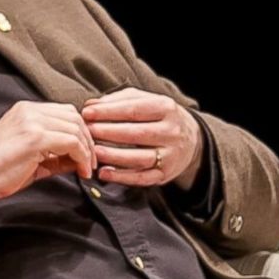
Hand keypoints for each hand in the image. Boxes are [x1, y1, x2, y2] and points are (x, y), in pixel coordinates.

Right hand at [0, 101, 96, 201]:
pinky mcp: (35, 137)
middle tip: (91, 162)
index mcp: (25, 110)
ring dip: (87, 150)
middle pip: (74, 116)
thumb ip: (55, 154)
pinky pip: (71, 141)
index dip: (80, 132)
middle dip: (88, 140)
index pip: (64, 112)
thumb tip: (79, 160)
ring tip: (87, 168)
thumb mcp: (31, 157)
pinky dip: (82, 157)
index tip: (86, 153)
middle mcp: (29, 110)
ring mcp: (32, 121)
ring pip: (75, 127)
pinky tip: (81, 171)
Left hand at [81, 87, 202, 188]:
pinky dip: (122, 177)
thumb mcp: (144, 100)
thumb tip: (91, 105)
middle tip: (87, 131)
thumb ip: (118, 101)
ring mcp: (169, 155)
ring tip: (93, 151)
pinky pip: (142, 178)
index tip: (87, 112)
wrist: (191, 139)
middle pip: (136, 134)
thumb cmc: (158, 116)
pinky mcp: (165, 174)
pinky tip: (104, 173)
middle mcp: (171, 132)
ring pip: (139, 158)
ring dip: (113, 156)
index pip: (134, 109)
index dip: (108, 111)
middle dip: (108, 132)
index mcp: (166, 108)